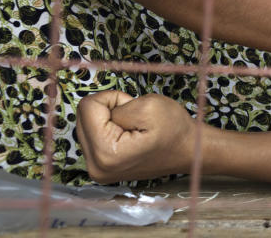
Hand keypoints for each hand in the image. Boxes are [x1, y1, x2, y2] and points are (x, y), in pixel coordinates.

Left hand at [75, 91, 196, 183]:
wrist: (188, 150)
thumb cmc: (174, 129)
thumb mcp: (148, 105)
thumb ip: (115, 105)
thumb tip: (98, 112)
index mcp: (106, 153)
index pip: (87, 107)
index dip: (112, 99)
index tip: (133, 109)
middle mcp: (95, 167)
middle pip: (82, 118)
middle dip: (108, 110)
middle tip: (134, 119)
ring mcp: (97, 171)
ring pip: (86, 127)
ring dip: (108, 120)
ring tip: (132, 128)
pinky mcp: (101, 169)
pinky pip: (93, 137)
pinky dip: (108, 131)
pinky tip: (127, 137)